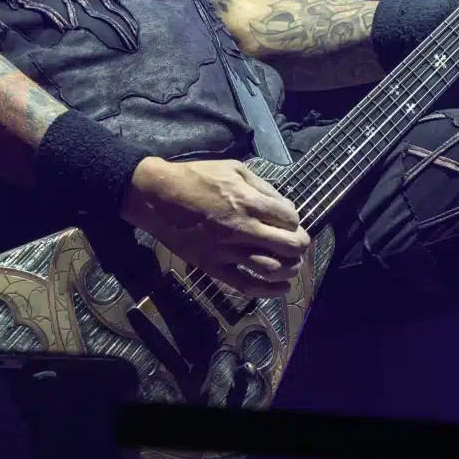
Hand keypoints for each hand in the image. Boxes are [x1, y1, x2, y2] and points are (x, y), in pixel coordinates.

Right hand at [120, 158, 310, 296]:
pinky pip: (245, 285)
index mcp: (247, 201)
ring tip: (292, 264)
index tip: (289, 220)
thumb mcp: (233, 168)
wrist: (158, 197)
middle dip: (300, 245)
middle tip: (299, 244)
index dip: (294, 220)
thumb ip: (262, 186)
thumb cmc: (196, 178)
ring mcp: (227, 250)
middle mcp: (241, 228)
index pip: (290, 218)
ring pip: (272, 269)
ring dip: (290, 268)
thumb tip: (284, 205)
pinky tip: (281, 288)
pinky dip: (268, 290)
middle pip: (289, 245)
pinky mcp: (213, 267)